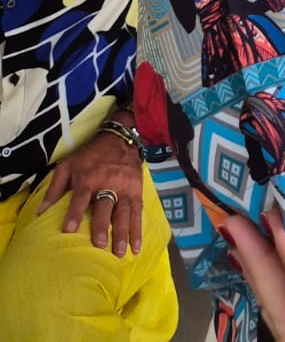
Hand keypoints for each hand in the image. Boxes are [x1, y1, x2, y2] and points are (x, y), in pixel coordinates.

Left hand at [38, 128, 144, 256]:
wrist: (119, 139)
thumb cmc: (89, 156)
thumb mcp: (68, 165)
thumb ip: (54, 188)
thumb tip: (40, 213)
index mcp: (89, 177)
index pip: (81, 197)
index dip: (75, 213)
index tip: (69, 230)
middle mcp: (108, 183)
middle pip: (105, 206)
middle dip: (102, 225)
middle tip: (100, 245)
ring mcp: (124, 188)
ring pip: (123, 212)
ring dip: (122, 233)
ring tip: (119, 253)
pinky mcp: (137, 191)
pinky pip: (137, 212)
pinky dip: (137, 230)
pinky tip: (136, 247)